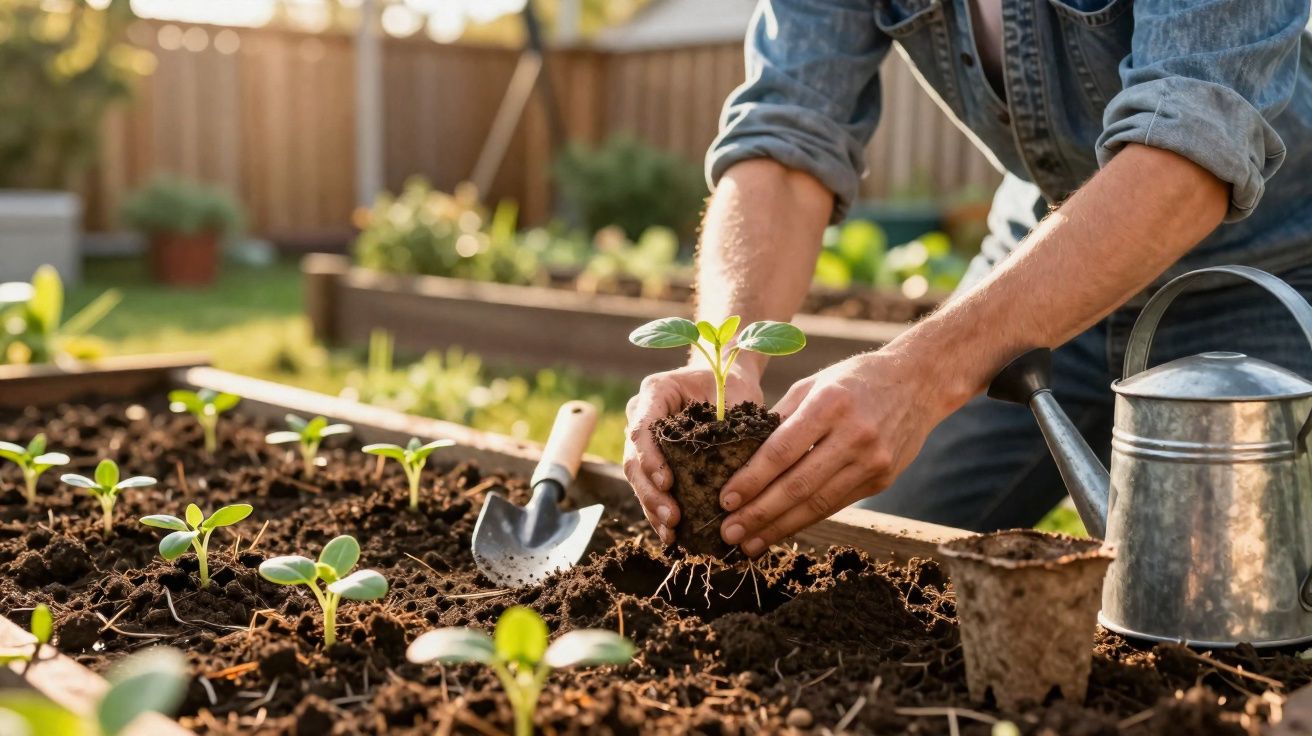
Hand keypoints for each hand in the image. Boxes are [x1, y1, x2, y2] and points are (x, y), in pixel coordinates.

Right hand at [624, 360, 763, 542]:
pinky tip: (672, 534)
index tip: (668, 483)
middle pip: (634, 459)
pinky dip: (658, 510)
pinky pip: (650, 486)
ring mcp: (644, 439)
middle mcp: (642, 414)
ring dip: (652, 507)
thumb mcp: (735, 393)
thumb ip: (732, 420)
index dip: (651, 458)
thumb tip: (741, 464)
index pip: (643, 428)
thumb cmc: (732, 383)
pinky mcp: (654, 458)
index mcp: (656, 392)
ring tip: (670, 533)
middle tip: (671, 518)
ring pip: (637, 478)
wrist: (726, 378)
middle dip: (650, 493)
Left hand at [718, 350, 949, 556]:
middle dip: (759, 514)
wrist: (919, 383)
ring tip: (749, 543)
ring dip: (779, 528)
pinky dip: (805, 520)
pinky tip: (781, 530)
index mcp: (830, 404)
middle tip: (728, 533)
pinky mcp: (881, 480)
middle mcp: (854, 436)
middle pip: (798, 485)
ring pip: (817, 504)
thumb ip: (780, 419)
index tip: (725, 500)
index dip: (751, 480)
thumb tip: (742, 457)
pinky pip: (836, 504)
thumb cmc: (855, 379)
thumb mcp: (813, 384)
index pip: (782, 451)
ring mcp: (872, 461)